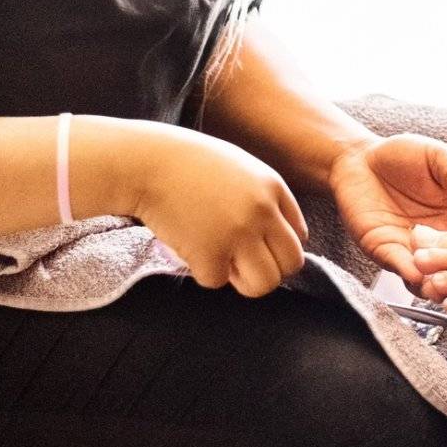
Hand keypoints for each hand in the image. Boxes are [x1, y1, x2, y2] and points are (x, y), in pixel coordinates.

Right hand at [125, 126, 308, 296]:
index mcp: (273, 188)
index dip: (278, 248)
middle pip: (291, 264)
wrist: (147, 163)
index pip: (299, 236)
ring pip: (264, 284)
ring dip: (243, 281)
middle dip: (269, 271)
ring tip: (221, 263)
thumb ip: (261, 197)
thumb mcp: (240, 168)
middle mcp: (263, 212)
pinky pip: (217, 281)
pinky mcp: (209, 253)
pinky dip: (202, 272)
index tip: (257, 247)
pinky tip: (190, 248)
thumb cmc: (188, 163)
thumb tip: (272, 236)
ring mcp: (238, 234)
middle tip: (242, 265)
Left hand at [329, 134, 446, 287]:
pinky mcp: (383, 250)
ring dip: (434, 285)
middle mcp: (434, 240)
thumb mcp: (439, 159)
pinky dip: (409, 275)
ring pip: (427, 279)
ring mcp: (408, 249)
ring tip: (438, 283)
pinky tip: (416, 273)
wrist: (359, 157)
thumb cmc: (403, 154)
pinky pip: (399, 268)